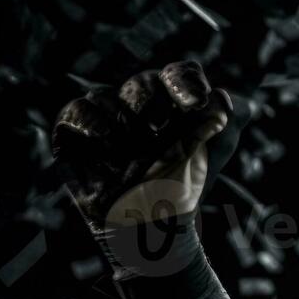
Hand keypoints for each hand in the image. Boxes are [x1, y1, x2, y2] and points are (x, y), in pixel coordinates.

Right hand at [51, 60, 239, 229]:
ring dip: (125, 122)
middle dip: (155, 105)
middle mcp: (138, 103)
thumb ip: (225, 121)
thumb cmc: (183, 188)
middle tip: (161, 131)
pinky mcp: (73, 130)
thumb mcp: (212, 154)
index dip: (187, 82)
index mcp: (174, 102)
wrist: (150, 224)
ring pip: (107, 95)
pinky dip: (90, 120)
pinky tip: (105, 136)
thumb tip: (224, 95)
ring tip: (136, 153)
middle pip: (144, 82)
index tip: (198, 103)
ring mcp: (105, 115)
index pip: (179, 74)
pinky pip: (76, 110)